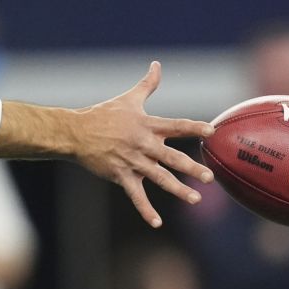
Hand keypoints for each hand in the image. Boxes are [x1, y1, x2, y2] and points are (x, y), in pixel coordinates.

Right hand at [70, 61, 214, 227]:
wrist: (76, 132)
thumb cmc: (104, 114)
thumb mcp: (128, 98)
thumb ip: (148, 85)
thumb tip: (157, 65)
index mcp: (147, 125)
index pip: (176, 125)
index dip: (194, 127)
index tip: (212, 131)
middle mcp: (143, 144)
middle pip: (171, 157)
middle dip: (191, 167)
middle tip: (209, 177)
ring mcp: (132, 162)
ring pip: (159, 178)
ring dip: (178, 190)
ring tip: (195, 198)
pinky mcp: (121, 175)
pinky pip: (136, 195)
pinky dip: (146, 210)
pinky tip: (157, 223)